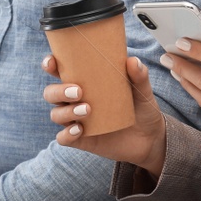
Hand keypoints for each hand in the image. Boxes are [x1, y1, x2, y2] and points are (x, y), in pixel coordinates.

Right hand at [45, 54, 167, 178]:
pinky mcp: (82, 139)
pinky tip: (79, 129)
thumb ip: (139, 76)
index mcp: (85, 82)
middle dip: (58, 91)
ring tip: (87, 109)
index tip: (52, 62)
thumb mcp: (142, 91)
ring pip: (56, 114)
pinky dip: (67, 134)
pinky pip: (63, 138)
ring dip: (66, 111)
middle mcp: (75, 100)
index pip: (59, 71)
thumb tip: (132, 61)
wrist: (150, 138)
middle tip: (78, 91)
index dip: (50, 65)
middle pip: (51, 93)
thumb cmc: (141, 108)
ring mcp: (77, 120)